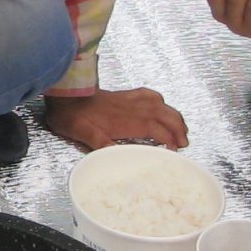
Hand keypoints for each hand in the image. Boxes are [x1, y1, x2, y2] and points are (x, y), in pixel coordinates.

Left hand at [43, 89, 188, 151]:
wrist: (65, 94)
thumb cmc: (72, 116)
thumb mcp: (83, 134)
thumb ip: (101, 144)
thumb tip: (118, 157)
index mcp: (126, 120)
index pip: (156, 129)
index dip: (168, 140)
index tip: (174, 151)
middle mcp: (133, 108)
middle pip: (165, 116)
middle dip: (178, 129)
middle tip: (185, 143)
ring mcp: (130, 99)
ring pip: (161, 105)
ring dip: (174, 116)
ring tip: (182, 128)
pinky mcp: (125, 94)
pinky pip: (149, 94)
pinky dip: (160, 101)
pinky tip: (162, 106)